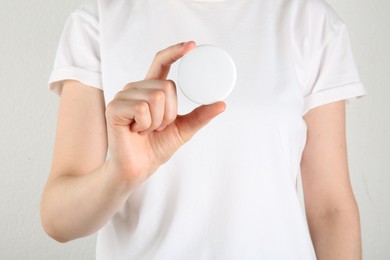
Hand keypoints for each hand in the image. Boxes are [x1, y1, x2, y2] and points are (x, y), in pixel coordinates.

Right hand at [105, 41, 225, 187]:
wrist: (139, 168)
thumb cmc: (156, 147)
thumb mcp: (183, 129)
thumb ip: (200, 116)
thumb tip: (222, 104)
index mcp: (151, 90)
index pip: (161, 62)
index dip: (175, 51)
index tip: (192, 45)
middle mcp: (136, 88)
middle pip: (167, 86)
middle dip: (169, 114)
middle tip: (157, 127)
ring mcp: (123, 96)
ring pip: (156, 97)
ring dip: (158, 121)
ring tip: (146, 130)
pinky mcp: (114, 107)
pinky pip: (142, 108)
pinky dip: (146, 125)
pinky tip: (136, 131)